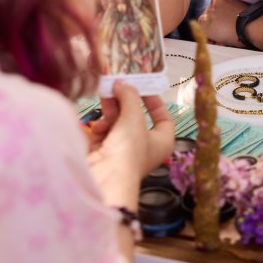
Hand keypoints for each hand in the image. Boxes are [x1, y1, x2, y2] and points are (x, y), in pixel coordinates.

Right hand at [88, 84, 174, 202]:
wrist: (106, 178)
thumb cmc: (129, 149)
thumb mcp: (134, 117)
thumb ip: (129, 96)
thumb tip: (122, 83)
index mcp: (162, 142)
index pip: (163, 118)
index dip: (154, 101)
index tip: (141, 87)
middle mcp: (145, 148)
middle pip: (136, 118)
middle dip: (124, 102)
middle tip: (115, 86)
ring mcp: (124, 152)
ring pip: (118, 124)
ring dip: (110, 111)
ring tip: (103, 96)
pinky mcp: (105, 155)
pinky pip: (105, 135)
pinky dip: (101, 128)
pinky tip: (98, 126)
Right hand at [199, 0, 247, 47]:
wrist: (254, 26)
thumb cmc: (238, 37)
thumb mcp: (221, 42)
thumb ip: (214, 37)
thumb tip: (215, 37)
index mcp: (203, 23)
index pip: (202, 28)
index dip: (210, 34)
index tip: (218, 38)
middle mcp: (207, 9)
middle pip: (209, 16)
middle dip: (215, 21)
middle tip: (227, 28)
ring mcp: (218, 0)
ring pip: (217, 6)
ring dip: (222, 11)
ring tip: (234, 18)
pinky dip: (230, 3)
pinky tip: (238, 10)